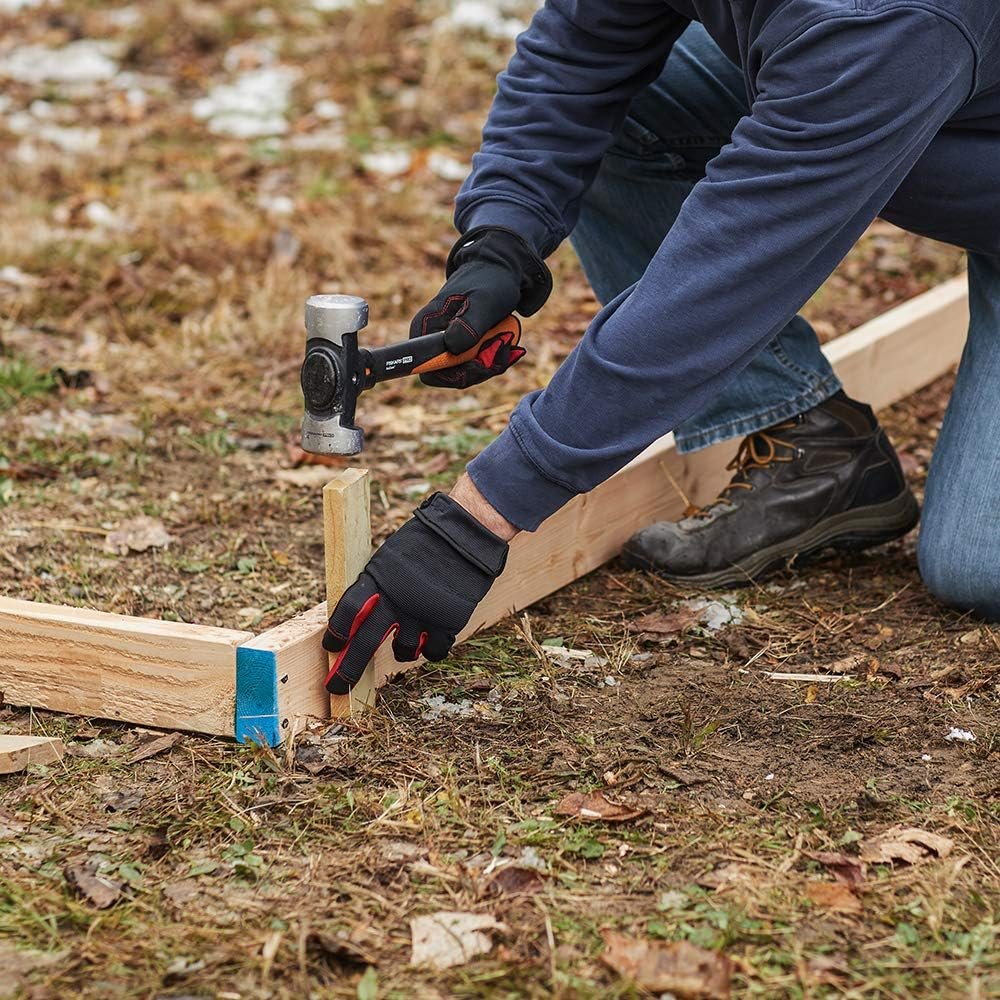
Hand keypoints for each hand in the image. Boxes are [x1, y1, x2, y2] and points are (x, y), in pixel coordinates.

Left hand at [322, 492, 509, 692]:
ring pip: (404, 652)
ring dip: (402, 651)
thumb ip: (374, 587)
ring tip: (406, 643)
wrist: (463, 535)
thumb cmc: (423, 542)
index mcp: (375, 580)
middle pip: (365, 644)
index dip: (335, 635)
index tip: (331, 648)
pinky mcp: (447, 622)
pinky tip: (431, 638)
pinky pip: (434, 651)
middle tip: (337, 688)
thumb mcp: (388, 559)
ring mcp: (422, 614)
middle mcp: (395, 601)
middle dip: (348, 671)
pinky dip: (432, 649)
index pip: (346, 614)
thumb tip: (360, 616)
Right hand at [409, 226, 551, 387]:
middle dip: (481, 368)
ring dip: (491, 363)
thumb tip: (451, 348)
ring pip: (467, 373)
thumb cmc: (491, 282)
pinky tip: (509, 345)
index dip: (454, 375)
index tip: (481, 363)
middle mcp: (432, 340)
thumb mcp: (484, 301)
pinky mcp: (463, 348)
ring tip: (509, 341)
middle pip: (451, 376)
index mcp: (425, 328)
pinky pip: (476, 366)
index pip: (428, 370)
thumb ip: (469, 326)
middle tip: (504, 347)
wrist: (503, 271)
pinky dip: (494, 360)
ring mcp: (448, 345)